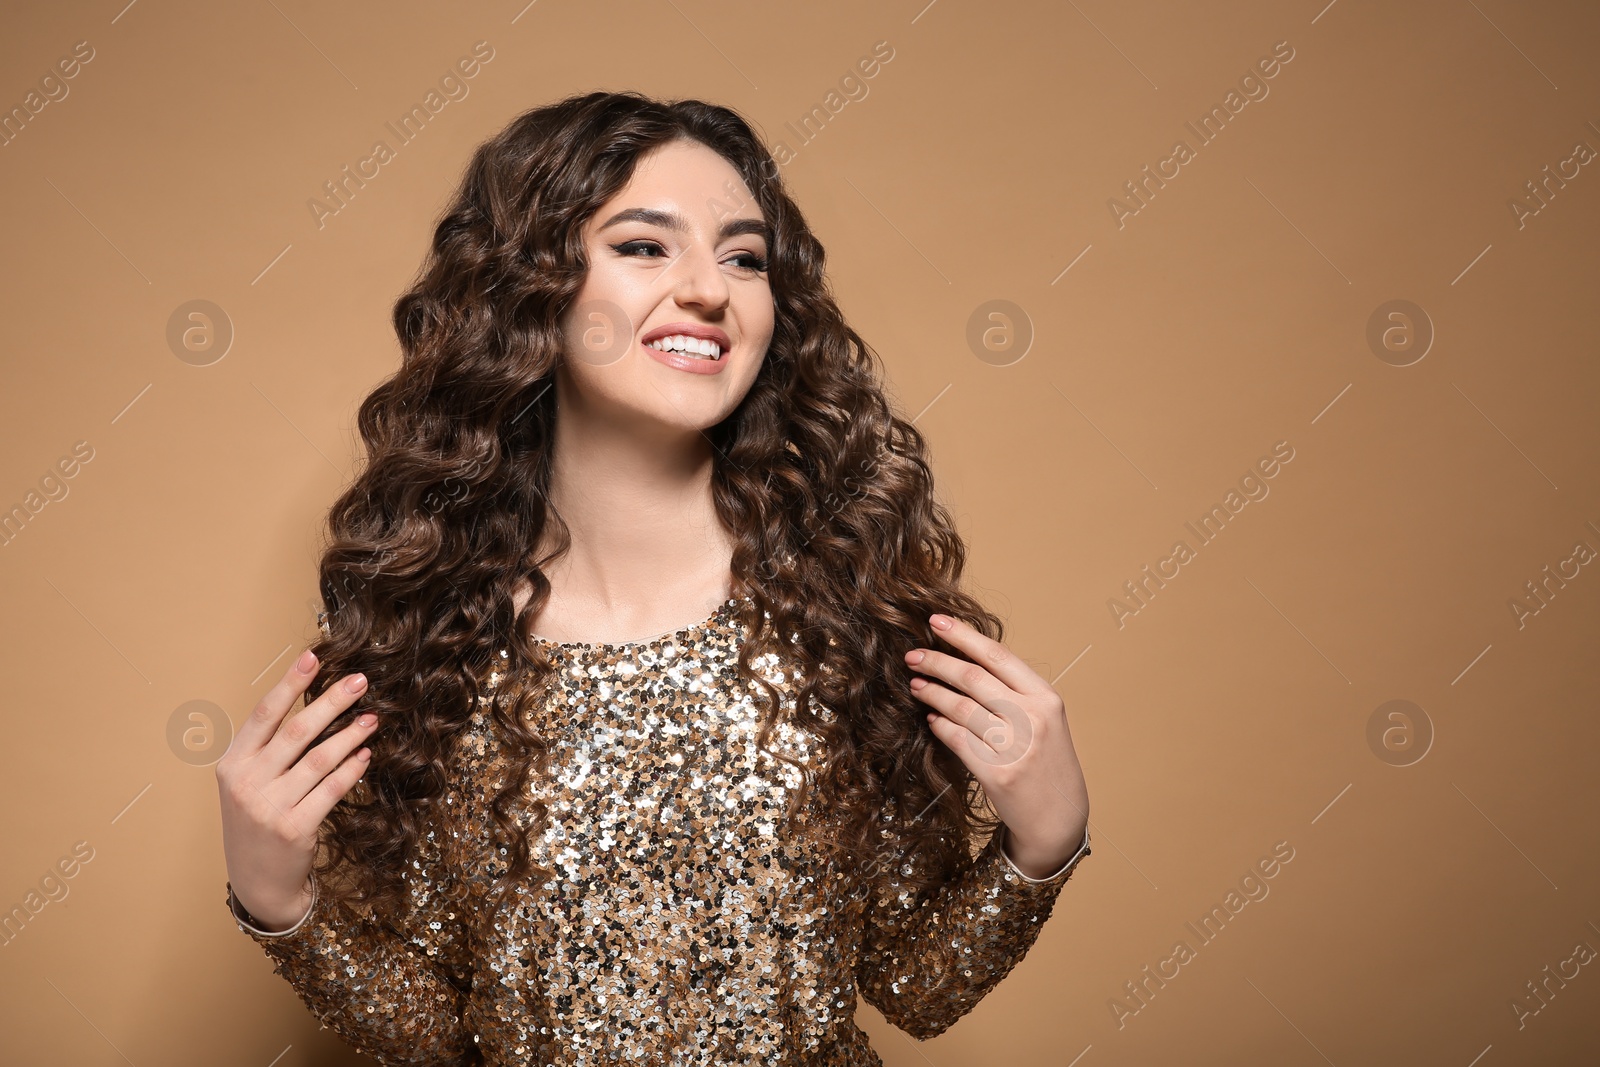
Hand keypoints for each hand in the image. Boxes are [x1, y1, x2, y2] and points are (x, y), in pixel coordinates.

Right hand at [215, 648, 378, 930]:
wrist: (257, 881)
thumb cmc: (258, 822)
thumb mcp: (248, 784)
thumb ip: (268, 749)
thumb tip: (314, 705)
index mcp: (232, 764)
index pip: (263, 714)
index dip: (289, 683)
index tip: (313, 657)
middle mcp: (246, 783)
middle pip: (296, 731)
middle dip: (331, 701)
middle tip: (361, 680)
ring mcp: (268, 808)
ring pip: (318, 760)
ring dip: (349, 735)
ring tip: (373, 718)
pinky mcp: (294, 829)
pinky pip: (330, 790)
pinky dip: (351, 770)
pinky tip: (365, 755)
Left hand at [905, 613, 1088, 877]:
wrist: (1060, 819)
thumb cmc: (1048, 764)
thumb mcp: (1046, 721)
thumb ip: (1015, 693)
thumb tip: (966, 659)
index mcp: (1047, 698)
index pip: (998, 656)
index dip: (962, 635)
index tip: (935, 621)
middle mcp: (1034, 719)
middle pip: (973, 678)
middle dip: (936, 662)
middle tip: (912, 656)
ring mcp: (1016, 748)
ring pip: (960, 708)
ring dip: (932, 693)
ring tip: (915, 685)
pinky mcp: (997, 774)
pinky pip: (957, 740)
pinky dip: (940, 726)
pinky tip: (931, 720)